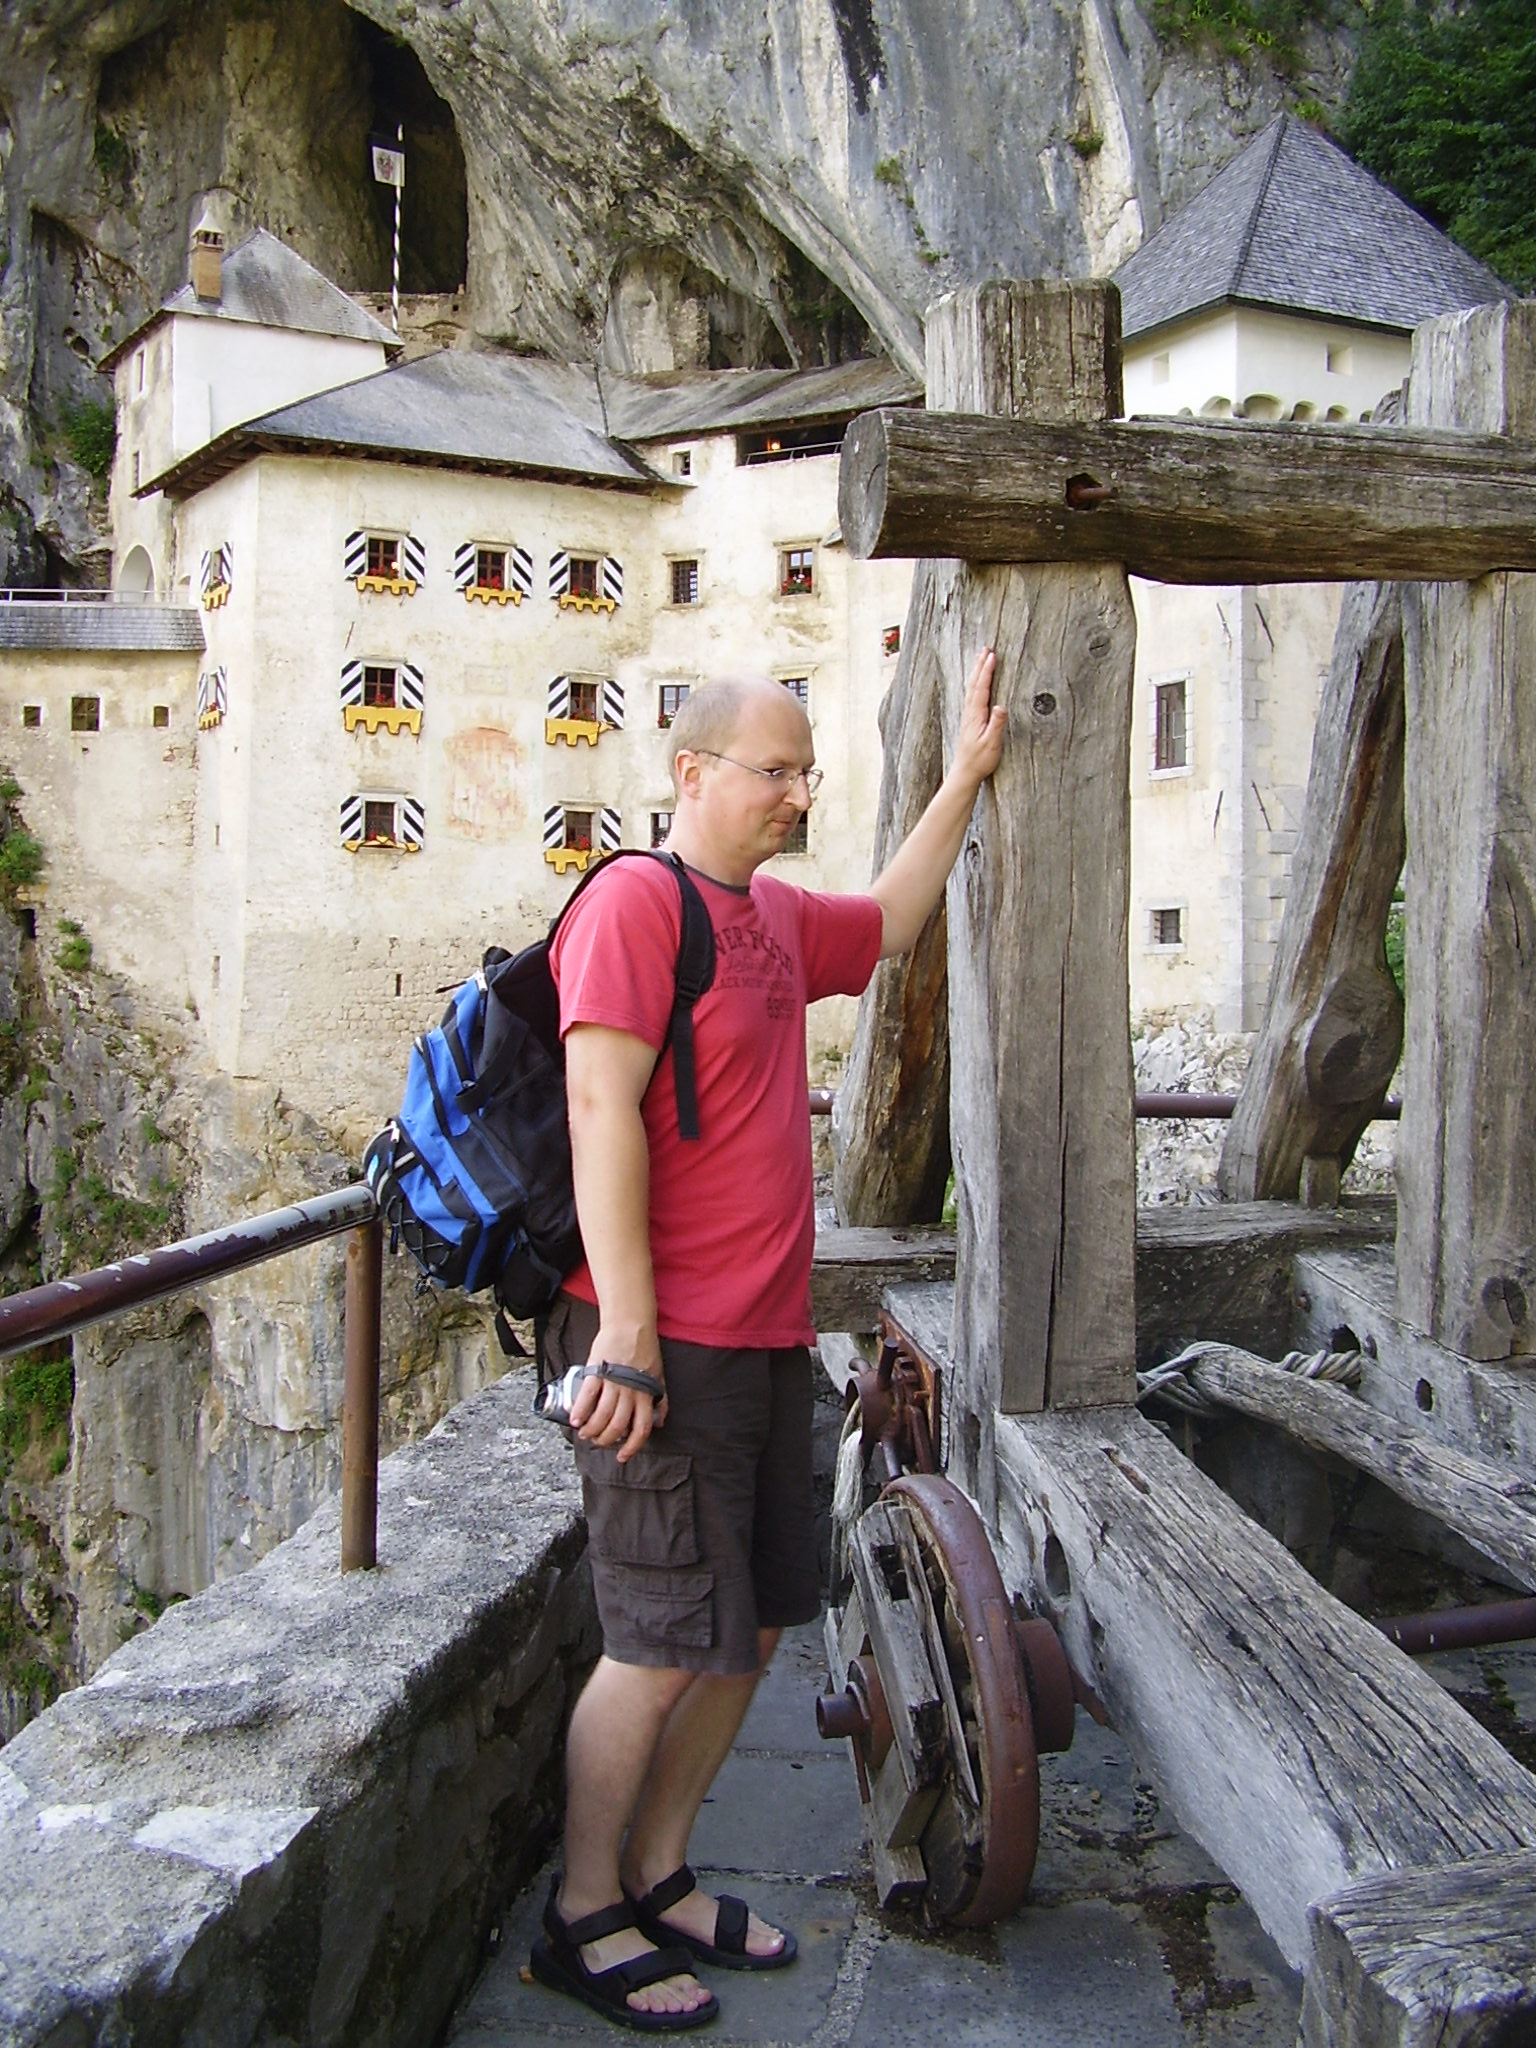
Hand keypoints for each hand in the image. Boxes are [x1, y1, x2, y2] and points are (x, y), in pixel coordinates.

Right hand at [570, 1327, 666, 1463]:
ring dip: (591, 1429)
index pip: (641, 1428)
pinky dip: (579, 1412)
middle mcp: (631, 1391)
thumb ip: (660, 1399)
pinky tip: (574, 1419)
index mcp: (646, 1394)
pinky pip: (587, 1397)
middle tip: (598, 1442)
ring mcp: (613, 1382)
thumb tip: (659, 1422)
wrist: (630, 1324)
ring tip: (585, 1433)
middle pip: (617, 1426)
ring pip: (601, 1416)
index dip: (631, 1446)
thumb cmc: (645, 1349)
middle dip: (606, 1439)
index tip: (622, 1456)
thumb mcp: (658, 1375)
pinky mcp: (597, 1371)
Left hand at [951, 648, 1005, 788]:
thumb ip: (996, 724)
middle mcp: (970, 713)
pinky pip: (972, 696)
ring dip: (977, 672)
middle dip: (980, 665)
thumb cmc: (980, 760)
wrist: (965, 772)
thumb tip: (1001, 706)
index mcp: (976, 715)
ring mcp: (968, 716)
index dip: (987, 671)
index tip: (992, 655)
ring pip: (972, 688)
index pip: (982, 688)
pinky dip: (975, 684)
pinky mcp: (970, 721)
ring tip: (981, 659)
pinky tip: (977, 683)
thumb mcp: (992, 744)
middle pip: (975, 684)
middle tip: (986, 649)